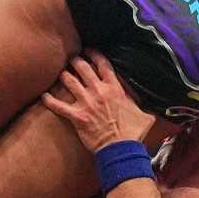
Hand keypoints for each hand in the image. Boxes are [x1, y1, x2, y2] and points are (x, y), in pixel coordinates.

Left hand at [41, 51, 155, 153]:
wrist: (121, 148)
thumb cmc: (134, 132)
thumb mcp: (145, 114)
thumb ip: (144, 104)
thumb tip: (155, 102)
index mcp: (115, 88)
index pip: (103, 64)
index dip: (94, 54)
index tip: (88, 49)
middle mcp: (99, 91)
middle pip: (83, 68)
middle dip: (76, 61)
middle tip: (72, 59)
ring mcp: (86, 103)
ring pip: (69, 81)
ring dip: (63, 75)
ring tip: (60, 73)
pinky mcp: (77, 116)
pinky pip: (58, 105)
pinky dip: (49, 100)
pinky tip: (43, 96)